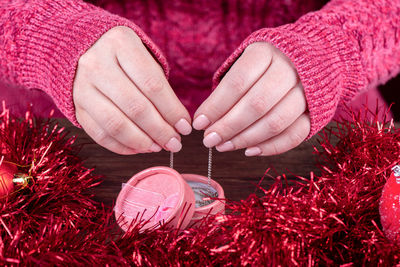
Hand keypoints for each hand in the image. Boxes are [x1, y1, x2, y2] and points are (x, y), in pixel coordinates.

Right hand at [73, 26, 191, 154]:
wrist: (83, 49)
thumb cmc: (125, 58)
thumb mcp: (144, 58)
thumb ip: (161, 88)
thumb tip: (178, 125)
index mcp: (121, 45)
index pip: (153, 85)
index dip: (172, 111)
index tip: (185, 127)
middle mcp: (97, 64)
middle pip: (135, 107)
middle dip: (160, 131)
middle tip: (175, 143)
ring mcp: (82, 87)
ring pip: (116, 124)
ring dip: (142, 142)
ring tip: (158, 147)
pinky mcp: (76, 106)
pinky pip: (100, 134)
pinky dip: (122, 147)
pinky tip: (139, 148)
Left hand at [193, 42, 309, 155]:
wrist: (311, 56)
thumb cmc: (266, 65)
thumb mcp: (244, 64)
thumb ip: (226, 89)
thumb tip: (205, 121)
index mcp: (265, 52)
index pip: (237, 83)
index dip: (216, 106)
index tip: (199, 123)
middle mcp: (289, 69)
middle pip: (256, 104)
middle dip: (228, 127)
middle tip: (209, 140)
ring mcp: (306, 91)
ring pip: (275, 122)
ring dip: (246, 139)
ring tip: (224, 146)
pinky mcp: (317, 111)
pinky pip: (295, 135)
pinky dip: (271, 147)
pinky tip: (250, 151)